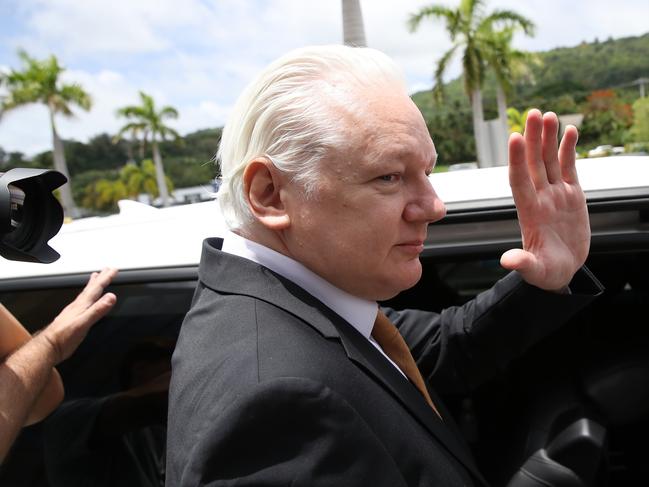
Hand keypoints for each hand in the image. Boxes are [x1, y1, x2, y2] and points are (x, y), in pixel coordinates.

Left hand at [38, 268, 117, 362]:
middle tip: (107, 269)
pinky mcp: (73, 318)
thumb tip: (111, 297)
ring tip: (95, 277)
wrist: (49, 347)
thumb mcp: (83, 323)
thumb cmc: (63, 337)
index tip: (113, 270)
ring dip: (92, 285)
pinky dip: (87, 296)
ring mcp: (74, 311)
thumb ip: (97, 310)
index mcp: (82, 305)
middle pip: (91, 288)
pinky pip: (82, 302)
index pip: (96, 288)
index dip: (106, 278)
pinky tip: (86, 300)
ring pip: (86, 293)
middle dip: (101, 278)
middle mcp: (78, 306)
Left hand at [500, 110, 589, 290]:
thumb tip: (506, 261)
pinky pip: (568, 167)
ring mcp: (555, 195)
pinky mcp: (572, 195)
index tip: (514, 137)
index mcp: (529, 212)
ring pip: (550, 160)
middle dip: (533, 139)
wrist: (561, 271)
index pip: (519, 180)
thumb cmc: (545, 272)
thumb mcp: (534, 270)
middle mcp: (540, 198)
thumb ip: (522, 263)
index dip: (517, 160)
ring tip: (548, 115)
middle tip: (533, 113)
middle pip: (534, 163)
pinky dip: (568, 149)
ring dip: (548, 138)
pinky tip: (570, 130)